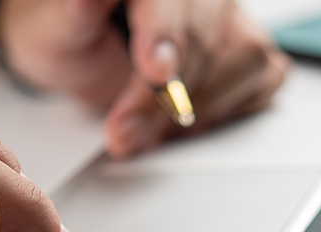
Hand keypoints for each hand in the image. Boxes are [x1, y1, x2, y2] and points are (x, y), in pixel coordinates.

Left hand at [0, 0, 289, 157]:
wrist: (86, 57)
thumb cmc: (71, 38)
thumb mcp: (56, 29)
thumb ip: (74, 13)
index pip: (168, 3)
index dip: (163, 36)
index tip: (155, 72)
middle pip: (203, 39)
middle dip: (162, 98)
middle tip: (124, 130)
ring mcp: (231, 18)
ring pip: (246, 59)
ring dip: (197, 106)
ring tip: (150, 124)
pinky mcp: (249, 50)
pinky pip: (264, 79)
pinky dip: (226, 108)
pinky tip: (185, 115)